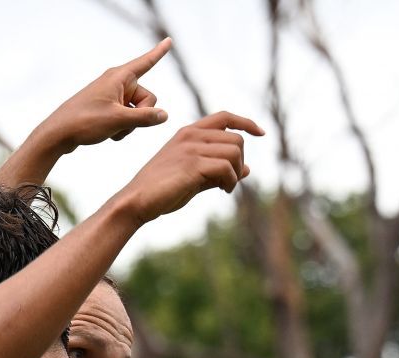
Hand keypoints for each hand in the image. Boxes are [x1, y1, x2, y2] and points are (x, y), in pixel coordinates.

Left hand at [34, 38, 172, 155]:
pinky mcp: (108, 108)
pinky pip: (127, 117)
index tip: (169, 40)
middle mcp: (117, 83)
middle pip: (148, 98)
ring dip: (130, 124)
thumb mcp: (118, 121)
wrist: (59, 134)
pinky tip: (109, 133)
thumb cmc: (85, 122)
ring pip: (138, 111)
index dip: (159, 53)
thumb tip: (164, 115)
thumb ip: (144, 118)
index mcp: (119, 77)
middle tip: (122, 123)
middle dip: (141, 114)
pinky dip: (122, 127)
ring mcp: (112, 96)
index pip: (145, 63)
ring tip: (112, 129)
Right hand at [112, 111, 263, 224]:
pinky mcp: (193, 164)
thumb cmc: (162, 190)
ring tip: (226, 187)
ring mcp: (191, 148)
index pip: (225, 117)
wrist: (137, 201)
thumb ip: (218, 169)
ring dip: (236, 172)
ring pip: (234, 151)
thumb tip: (248, 170)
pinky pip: (227, 167)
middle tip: (231, 180)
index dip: (246, 122)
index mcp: (188, 132)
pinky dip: (231, 181)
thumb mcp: (193, 175)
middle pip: (235, 139)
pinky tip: (223, 191)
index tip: (261, 133)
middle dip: (240, 161)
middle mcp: (191, 135)